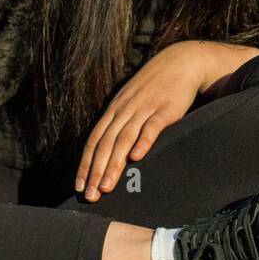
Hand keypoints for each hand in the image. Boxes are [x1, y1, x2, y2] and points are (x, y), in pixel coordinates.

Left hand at [75, 42, 208, 200]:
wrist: (180, 63)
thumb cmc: (153, 88)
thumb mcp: (130, 102)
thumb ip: (119, 124)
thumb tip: (107, 151)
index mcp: (113, 110)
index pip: (93, 141)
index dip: (85, 164)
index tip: (79, 187)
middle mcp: (124, 110)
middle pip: (105, 144)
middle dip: (95, 171)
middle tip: (90, 196)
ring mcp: (144, 109)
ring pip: (124, 139)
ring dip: (114, 164)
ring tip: (107, 187)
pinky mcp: (165, 109)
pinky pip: (151, 127)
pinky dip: (143, 142)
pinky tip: (137, 158)